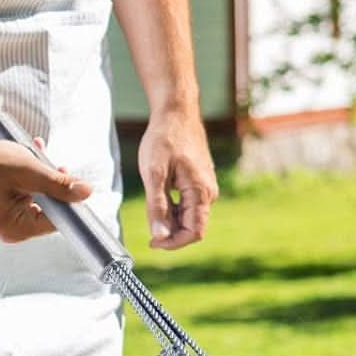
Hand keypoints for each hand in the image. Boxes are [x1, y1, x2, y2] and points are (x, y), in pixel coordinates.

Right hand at [0, 137, 91, 243]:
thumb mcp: (28, 170)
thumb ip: (58, 183)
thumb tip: (87, 192)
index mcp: (16, 228)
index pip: (58, 221)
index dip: (71, 202)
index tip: (79, 184)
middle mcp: (13, 229)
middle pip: (52, 208)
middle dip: (55, 183)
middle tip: (54, 163)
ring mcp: (9, 218)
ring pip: (42, 197)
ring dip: (44, 175)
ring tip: (37, 154)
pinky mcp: (6, 206)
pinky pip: (30, 192)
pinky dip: (33, 175)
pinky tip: (31, 155)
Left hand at [138, 107, 217, 249]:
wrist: (176, 112)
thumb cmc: (164, 138)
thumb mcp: (153, 174)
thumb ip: (156, 207)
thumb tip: (160, 236)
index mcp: (201, 192)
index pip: (194, 233)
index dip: (173, 243)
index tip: (152, 242)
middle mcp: (208, 192)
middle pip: (191, 226)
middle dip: (170, 230)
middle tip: (147, 219)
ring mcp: (205, 186)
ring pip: (188, 215)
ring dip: (170, 218)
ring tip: (151, 201)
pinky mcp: (199, 181)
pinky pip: (188, 203)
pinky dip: (173, 206)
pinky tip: (159, 193)